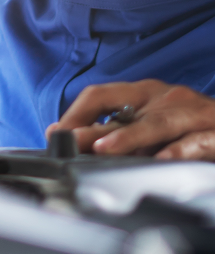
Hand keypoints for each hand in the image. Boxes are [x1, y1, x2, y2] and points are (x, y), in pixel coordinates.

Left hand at [47, 79, 214, 159]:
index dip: (76, 114)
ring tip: (105, 149)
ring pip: (158, 123)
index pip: (101, 96)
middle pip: (125, 111)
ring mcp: (192, 115)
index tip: (56, 133)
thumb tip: (73, 143)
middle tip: (68, 141)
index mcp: (145, 94)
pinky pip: (197, 142)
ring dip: (129, 136)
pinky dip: (179, 150)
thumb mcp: (150, 126)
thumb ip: (117, 133)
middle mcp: (166, 98)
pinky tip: (162, 159)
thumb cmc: (191, 127)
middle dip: (94, 129)